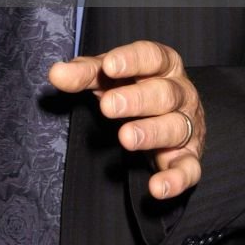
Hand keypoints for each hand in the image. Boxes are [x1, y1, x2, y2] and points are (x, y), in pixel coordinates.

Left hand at [49, 40, 204, 199]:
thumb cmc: (134, 87)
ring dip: (152, 133)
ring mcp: (188, 125)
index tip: (108, 65)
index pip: (152, 56)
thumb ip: (84, 73)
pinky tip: (156, 187)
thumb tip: (56, 73)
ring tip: (125, 138)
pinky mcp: (189, 158)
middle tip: (108, 106)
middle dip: (137, 100)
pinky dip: (175, 180)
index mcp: (164, 65)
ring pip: (176, 128)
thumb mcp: (108, 76)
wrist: (167, 115)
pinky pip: (188, 169)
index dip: (131, 60)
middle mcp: (181, 92)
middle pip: (164, 94)